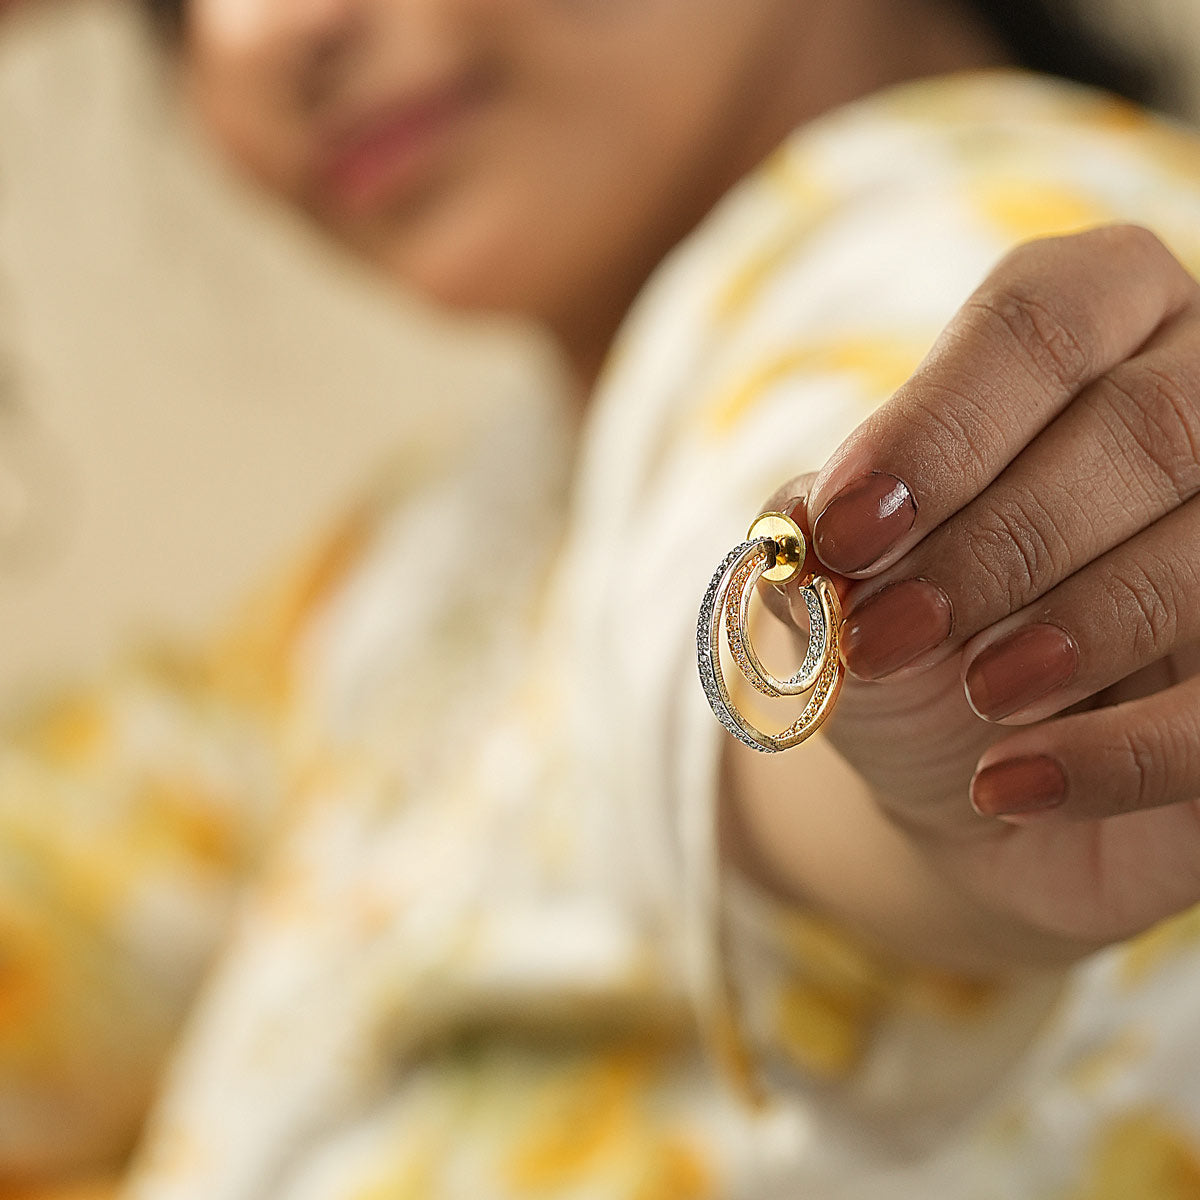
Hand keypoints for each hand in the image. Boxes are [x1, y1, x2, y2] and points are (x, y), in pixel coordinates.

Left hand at [762, 225, 1199, 958]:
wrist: (962, 769)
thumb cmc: (907, 637)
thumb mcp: (842, 577)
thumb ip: (820, 536)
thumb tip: (811, 529)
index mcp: (1096, 327)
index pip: (1041, 319)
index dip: (938, 426)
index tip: (844, 531)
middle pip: (1146, 427)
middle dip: (1000, 542)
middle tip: (885, 633)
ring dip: (1073, 628)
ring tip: (974, 690)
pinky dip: (1118, 754)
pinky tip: (1009, 784)